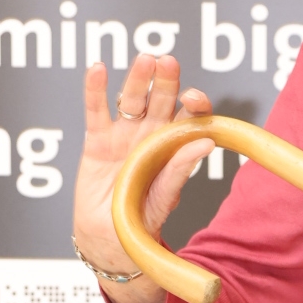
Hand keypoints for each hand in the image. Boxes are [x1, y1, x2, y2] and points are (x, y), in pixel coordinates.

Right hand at [72, 57, 212, 302]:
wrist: (108, 241)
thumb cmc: (142, 222)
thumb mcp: (164, 198)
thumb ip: (180, 171)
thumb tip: (207, 143)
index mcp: (173, 148)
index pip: (187, 118)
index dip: (192, 105)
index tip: (193, 99)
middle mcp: (150, 135)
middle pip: (160, 100)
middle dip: (166, 82)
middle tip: (168, 63)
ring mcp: (123, 135)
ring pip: (131, 99)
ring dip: (137, 79)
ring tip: (144, 61)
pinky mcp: (96, 141)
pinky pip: (95, 110)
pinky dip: (95, 89)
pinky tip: (98, 69)